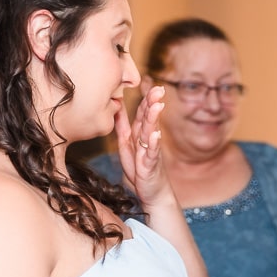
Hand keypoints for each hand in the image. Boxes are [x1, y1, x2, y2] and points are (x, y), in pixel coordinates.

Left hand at [114, 85, 172, 206]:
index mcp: (139, 134)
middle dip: (154, 103)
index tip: (151, 84)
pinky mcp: (151, 165)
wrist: (153, 192)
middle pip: (150, 119)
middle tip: (160, 89)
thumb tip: (116, 107)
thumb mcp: (127, 145)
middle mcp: (147, 141)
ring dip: (155, 119)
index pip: (143, 113)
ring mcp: (150, 152)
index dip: (146, 99)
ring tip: (157, 106)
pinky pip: (152, 153)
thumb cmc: (140, 169)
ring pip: (152, 132)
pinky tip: (155, 135)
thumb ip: (123, 126)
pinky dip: (153, 144)